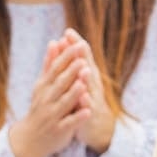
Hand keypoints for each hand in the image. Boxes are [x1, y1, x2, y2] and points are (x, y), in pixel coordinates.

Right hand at [7, 33, 92, 156]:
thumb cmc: (40, 107)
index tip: (78, 44)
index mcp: (44, 86)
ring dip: (75, 91)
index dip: (67, 56)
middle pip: (60, 83)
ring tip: (85, 80)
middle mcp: (47, 99)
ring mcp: (52, 115)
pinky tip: (88, 110)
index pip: (56, 68)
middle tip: (82, 58)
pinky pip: (70, 123)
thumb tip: (54, 41)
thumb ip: (50, 64)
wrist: (30, 139)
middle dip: (72, 71)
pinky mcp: (59, 130)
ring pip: (65, 102)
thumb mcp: (42, 85)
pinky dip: (78, 117)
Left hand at [60, 30, 116, 154]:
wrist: (96, 125)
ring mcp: (93, 98)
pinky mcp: (92, 113)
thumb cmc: (83, 97)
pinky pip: (89, 107)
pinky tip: (83, 97)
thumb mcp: (76, 77)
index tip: (68, 31)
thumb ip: (69, 60)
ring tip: (83, 68)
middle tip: (79, 43)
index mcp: (87, 73)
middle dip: (83, 56)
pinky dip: (86, 102)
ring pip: (91, 86)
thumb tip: (61, 39)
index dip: (76, 44)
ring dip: (87, 77)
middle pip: (88, 66)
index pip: (81, 55)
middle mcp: (93, 83)